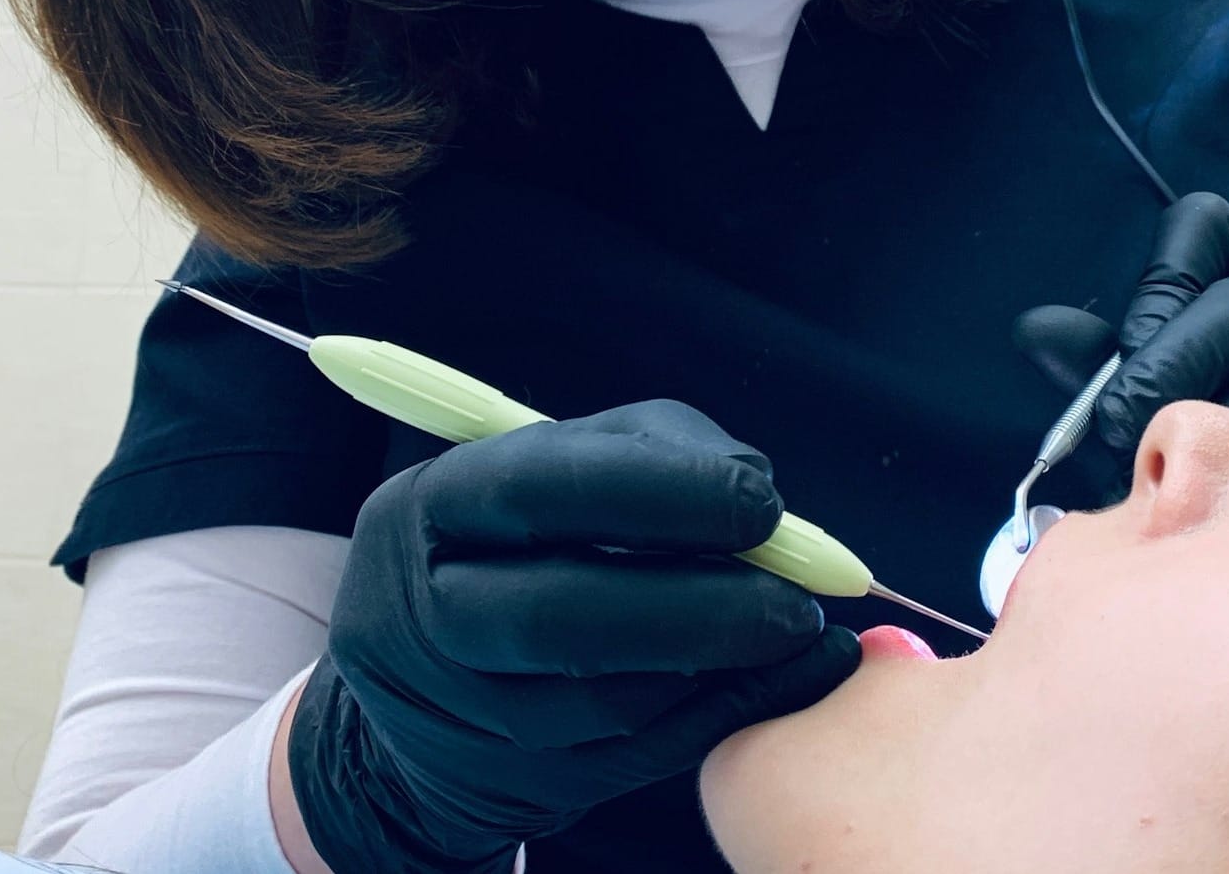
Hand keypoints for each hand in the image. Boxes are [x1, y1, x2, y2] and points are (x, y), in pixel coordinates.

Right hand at [285, 399, 858, 872]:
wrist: (437, 668)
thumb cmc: (530, 531)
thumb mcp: (569, 457)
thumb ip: (659, 449)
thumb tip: (754, 483)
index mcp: (435, 505)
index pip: (539, 489)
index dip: (660, 494)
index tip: (761, 503)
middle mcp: (430, 612)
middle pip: (561, 617)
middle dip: (700, 606)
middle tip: (798, 599)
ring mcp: (467, 711)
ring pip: (607, 702)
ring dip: (723, 666)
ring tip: (796, 628)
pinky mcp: (520, 780)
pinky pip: (640, 753)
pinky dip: (723, 710)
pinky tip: (781, 676)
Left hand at [1018, 194, 1228, 494]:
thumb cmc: (1221, 454)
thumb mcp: (1154, 397)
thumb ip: (1100, 365)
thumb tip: (1034, 333)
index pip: (1204, 227)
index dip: (1161, 281)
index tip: (1127, 347)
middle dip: (1173, 367)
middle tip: (1121, 429)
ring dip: (1222, 436)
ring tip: (1175, 480)